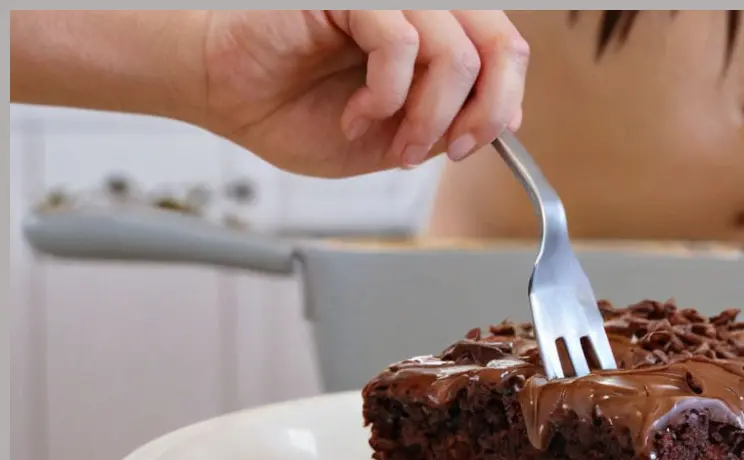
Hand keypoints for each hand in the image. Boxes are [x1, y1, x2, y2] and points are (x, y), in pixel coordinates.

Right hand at [202, 10, 529, 177]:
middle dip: (482, 113)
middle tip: (447, 149)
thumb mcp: (394, 135)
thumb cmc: (294, 108)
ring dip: (426, 117)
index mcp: (437, 31)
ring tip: (389, 142)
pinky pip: (403, 44)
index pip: (507, 53)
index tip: (468, 145)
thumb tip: (507, 118)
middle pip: (502, 46)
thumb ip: (449, 122)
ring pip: (456, 54)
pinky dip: (386, 97)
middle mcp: (420, 6)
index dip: (503, 106)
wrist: (224, 95)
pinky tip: (359, 114)